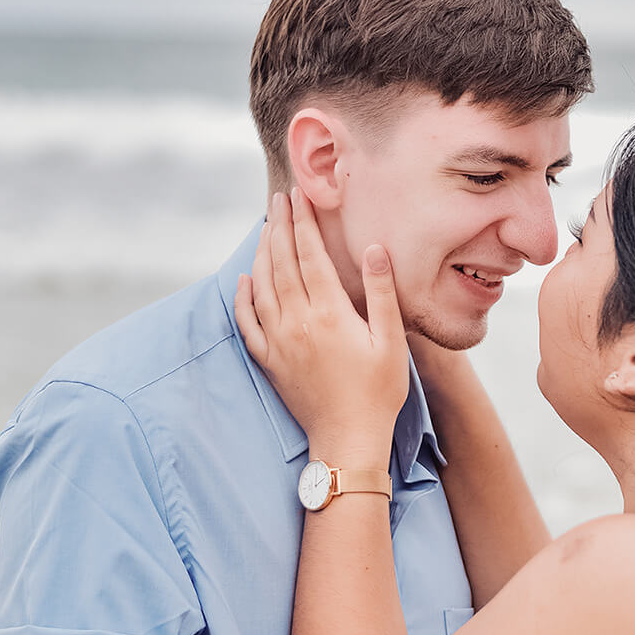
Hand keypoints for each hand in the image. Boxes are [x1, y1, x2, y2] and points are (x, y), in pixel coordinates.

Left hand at [234, 190, 409, 462]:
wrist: (348, 440)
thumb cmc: (378, 392)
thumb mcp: (391, 340)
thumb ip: (380, 292)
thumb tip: (373, 248)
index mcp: (329, 312)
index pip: (309, 254)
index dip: (303, 222)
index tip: (300, 195)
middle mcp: (297, 321)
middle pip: (281, 262)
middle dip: (279, 226)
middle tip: (278, 198)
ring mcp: (278, 341)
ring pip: (262, 285)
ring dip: (262, 253)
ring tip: (265, 228)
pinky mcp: (269, 360)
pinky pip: (247, 322)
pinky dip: (243, 297)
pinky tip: (244, 280)